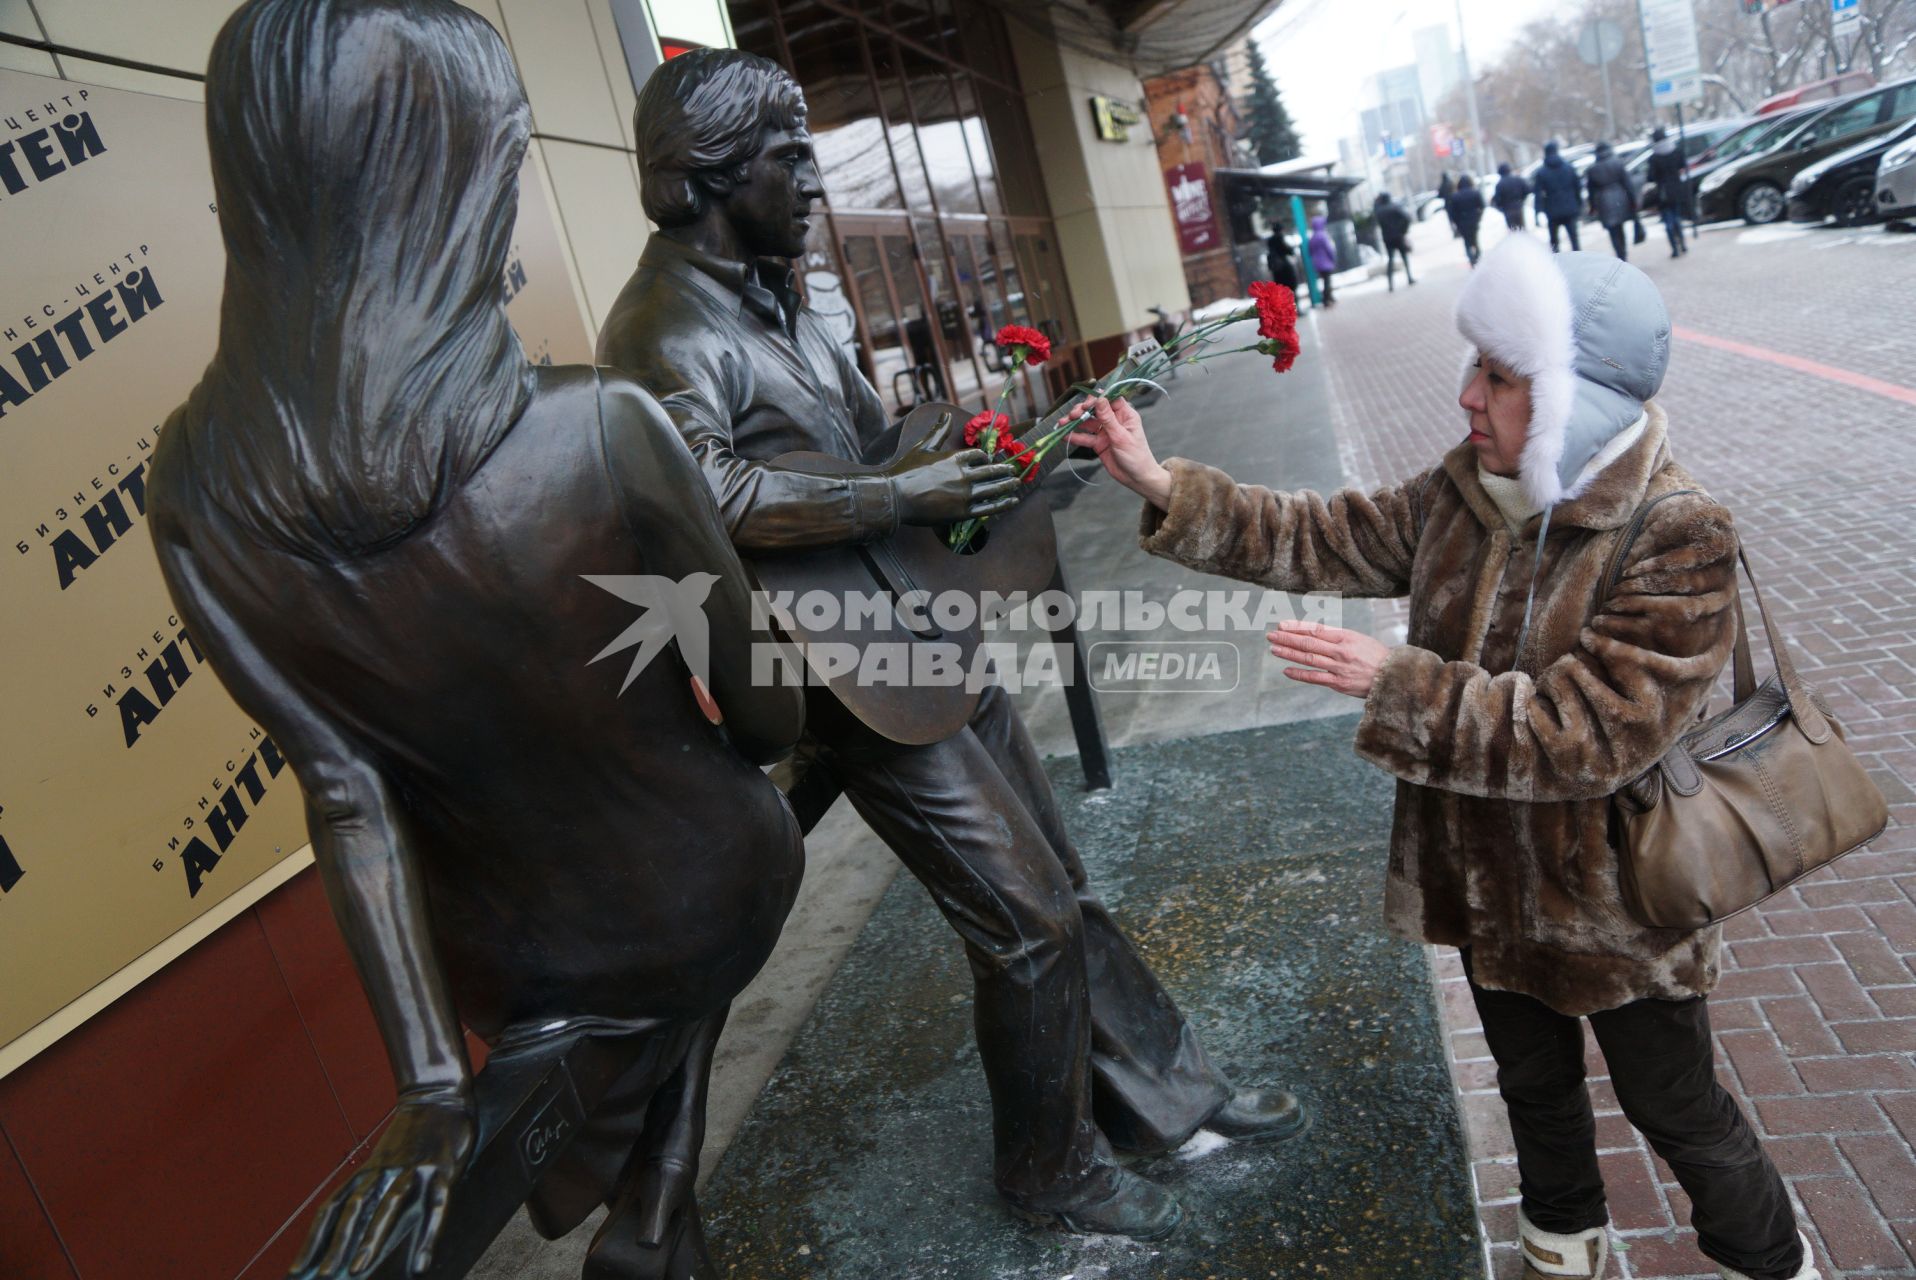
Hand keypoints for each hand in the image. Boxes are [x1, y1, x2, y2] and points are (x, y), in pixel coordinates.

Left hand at [291, 1095, 474, 1277]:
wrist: (439, 1093)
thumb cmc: (413, 1135)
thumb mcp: (387, 1161)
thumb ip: (374, 1193)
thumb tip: (354, 1236)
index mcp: (367, 1172)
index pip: (332, 1208)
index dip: (314, 1239)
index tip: (297, 1271)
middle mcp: (385, 1171)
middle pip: (355, 1210)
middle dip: (337, 1245)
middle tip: (322, 1277)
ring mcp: (414, 1170)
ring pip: (387, 1207)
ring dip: (370, 1239)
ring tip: (356, 1271)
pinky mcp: (443, 1169)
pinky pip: (435, 1207)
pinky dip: (427, 1237)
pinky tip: (420, 1265)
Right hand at [885, 426, 1020, 525]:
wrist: (894, 497)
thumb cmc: (905, 471)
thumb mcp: (923, 447)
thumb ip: (938, 431)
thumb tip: (946, 414)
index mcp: (955, 458)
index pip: (979, 455)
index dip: (987, 458)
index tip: (990, 460)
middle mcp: (963, 475)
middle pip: (991, 471)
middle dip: (1004, 470)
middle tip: (1014, 471)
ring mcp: (964, 494)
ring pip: (993, 488)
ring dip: (1007, 485)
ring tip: (1017, 483)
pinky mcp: (962, 512)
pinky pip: (988, 508)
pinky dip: (1003, 504)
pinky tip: (1012, 501)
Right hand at [1064, 396, 1170, 508]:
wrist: (1136, 478)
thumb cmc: (1136, 456)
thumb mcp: (1121, 436)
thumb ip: (1108, 418)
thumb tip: (1099, 399)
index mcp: (1125, 415)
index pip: (1110, 399)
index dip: (1096, 399)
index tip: (1086, 404)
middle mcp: (1114, 421)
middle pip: (1095, 409)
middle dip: (1082, 410)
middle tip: (1072, 415)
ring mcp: (1105, 432)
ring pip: (1087, 423)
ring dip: (1075, 422)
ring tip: (1062, 423)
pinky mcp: (1099, 443)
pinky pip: (1085, 437)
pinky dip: (1075, 436)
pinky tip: (1064, 436)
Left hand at [1267, 620, 1390, 698]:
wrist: (1394, 676)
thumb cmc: (1374, 656)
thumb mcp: (1357, 639)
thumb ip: (1336, 637)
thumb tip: (1313, 633)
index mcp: (1346, 636)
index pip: (1316, 629)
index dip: (1297, 627)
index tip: (1281, 625)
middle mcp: (1341, 650)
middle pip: (1308, 643)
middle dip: (1287, 638)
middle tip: (1271, 635)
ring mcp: (1339, 667)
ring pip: (1309, 659)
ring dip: (1289, 653)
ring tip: (1274, 649)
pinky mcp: (1339, 683)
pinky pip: (1315, 678)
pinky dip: (1299, 674)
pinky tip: (1286, 670)